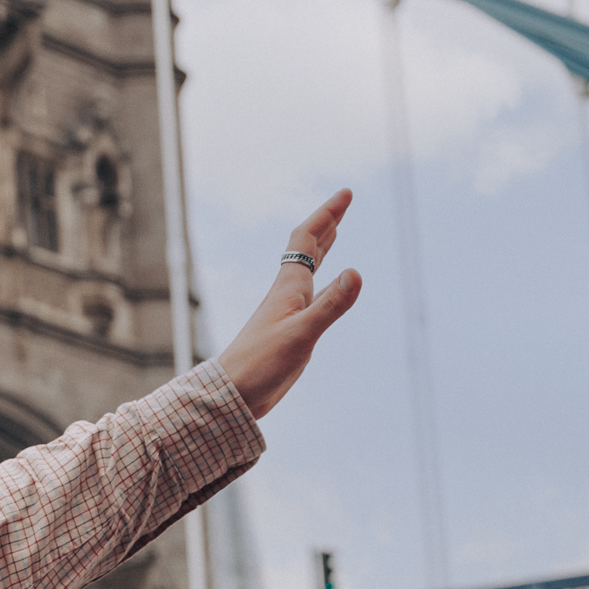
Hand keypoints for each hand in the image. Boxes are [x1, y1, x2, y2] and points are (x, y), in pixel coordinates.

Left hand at [214, 190, 363, 419]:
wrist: (233, 394)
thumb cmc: (261, 364)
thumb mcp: (302, 335)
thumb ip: (330, 306)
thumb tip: (356, 273)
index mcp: (288, 287)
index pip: (307, 239)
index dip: (327, 214)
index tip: (346, 194)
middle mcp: (287, 293)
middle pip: (307, 248)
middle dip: (327, 223)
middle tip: (344, 202)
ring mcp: (287, 311)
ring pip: (307, 268)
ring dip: (322, 247)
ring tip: (335, 231)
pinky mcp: (289, 330)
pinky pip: (310, 294)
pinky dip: (323, 281)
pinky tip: (328, 286)